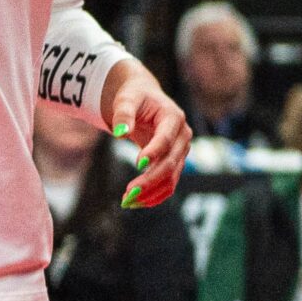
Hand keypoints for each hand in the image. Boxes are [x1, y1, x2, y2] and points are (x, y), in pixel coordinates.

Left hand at [101, 62, 190, 209]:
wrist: (144, 99)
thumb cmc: (134, 97)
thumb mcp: (126, 99)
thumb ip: (123, 114)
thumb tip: (119, 133)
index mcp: (174, 117)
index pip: (166, 139)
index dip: (154, 152)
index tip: (138, 165)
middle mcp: (182, 136)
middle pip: (171, 162)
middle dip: (150, 180)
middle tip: (127, 195)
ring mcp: (180, 150)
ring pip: (172, 177)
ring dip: (152, 192)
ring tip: (127, 202)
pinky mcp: (174, 162)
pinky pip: (169, 183)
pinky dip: (155, 195)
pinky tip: (137, 203)